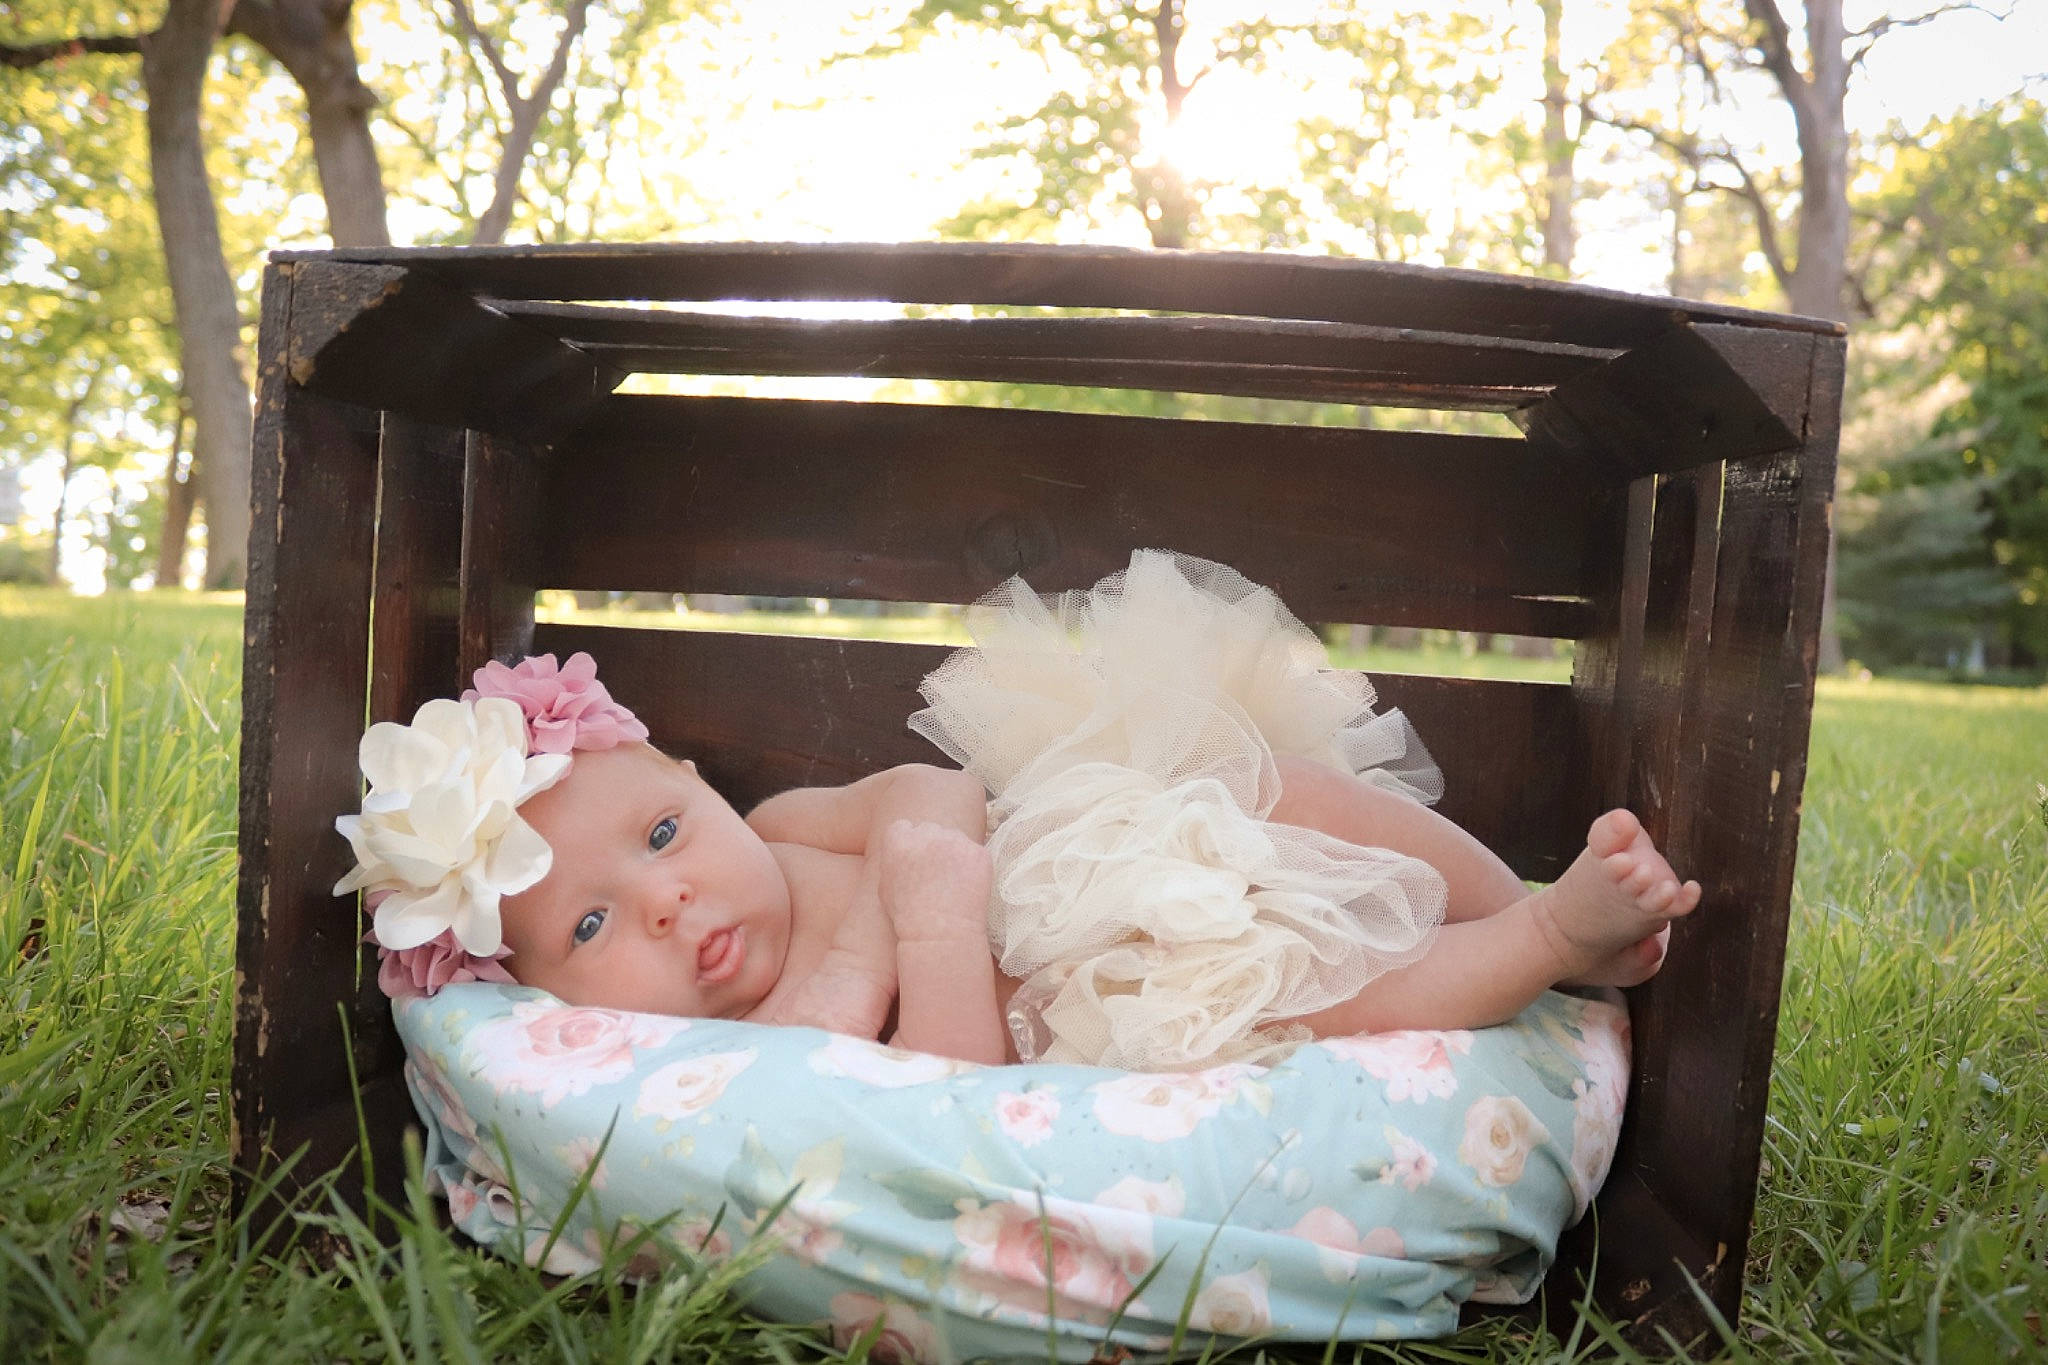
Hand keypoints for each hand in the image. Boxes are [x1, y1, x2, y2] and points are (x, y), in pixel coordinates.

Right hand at [877, 820, 993, 946]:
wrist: (938, 931)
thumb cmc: (907, 916)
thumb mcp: (885, 887)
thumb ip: (893, 861)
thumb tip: (901, 852)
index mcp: (898, 838)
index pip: (904, 827)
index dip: (910, 844)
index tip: (916, 860)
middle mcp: (926, 832)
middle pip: (930, 829)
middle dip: (933, 846)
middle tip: (937, 872)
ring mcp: (955, 840)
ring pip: (955, 839)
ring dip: (954, 854)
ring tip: (952, 883)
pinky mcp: (977, 851)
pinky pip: (975, 853)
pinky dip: (973, 866)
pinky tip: (967, 886)